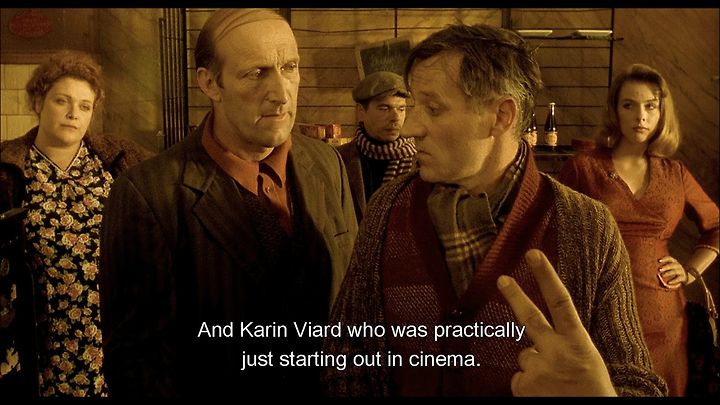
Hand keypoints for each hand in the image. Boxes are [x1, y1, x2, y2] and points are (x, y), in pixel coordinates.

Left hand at [497, 249, 615, 396]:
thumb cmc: (592, 392)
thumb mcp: (588, 361)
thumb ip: (565, 345)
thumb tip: (537, 339)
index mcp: (579, 343)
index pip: (561, 302)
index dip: (546, 276)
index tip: (534, 255)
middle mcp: (557, 351)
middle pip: (531, 317)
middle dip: (515, 296)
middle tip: (502, 279)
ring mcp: (538, 368)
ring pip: (525, 357)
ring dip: (535, 367)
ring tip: (554, 384)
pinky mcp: (523, 386)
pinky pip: (519, 379)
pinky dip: (528, 386)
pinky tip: (545, 395)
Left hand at [657, 256, 686, 288]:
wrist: (685, 276)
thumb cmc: (673, 271)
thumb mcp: (670, 267)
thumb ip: (663, 266)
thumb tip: (651, 268)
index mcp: (674, 262)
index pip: (670, 258)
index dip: (665, 259)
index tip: (659, 261)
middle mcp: (678, 266)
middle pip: (672, 265)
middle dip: (665, 267)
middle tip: (659, 269)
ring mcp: (681, 271)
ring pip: (675, 271)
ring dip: (668, 273)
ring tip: (662, 275)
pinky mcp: (683, 277)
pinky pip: (678, 278)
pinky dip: (674, 280)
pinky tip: (669, 282)